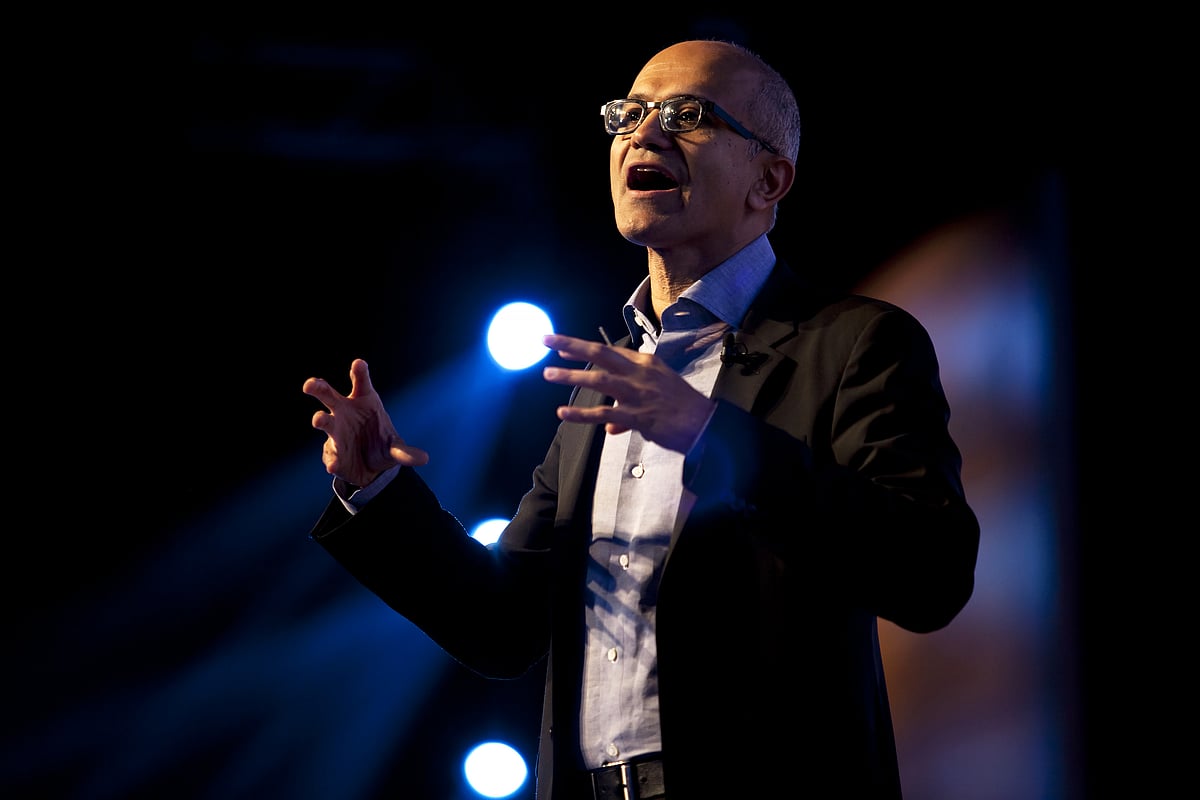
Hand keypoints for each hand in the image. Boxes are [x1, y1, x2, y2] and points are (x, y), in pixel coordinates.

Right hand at [302, 359, 429, 485]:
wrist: (370, 468)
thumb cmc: (381, 444)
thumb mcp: (396, 449)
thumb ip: (406, 453)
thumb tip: (424, 459)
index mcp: (364, 401)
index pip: (361, 383)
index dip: (359, 372)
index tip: (359, 364)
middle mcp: (345, 412)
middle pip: (329, 395)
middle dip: (318, 387)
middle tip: (310, 385)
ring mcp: (336, 431)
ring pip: (324, 421)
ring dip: (321, 419)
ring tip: (319, 419)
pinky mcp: (332, 452)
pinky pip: (330, 453)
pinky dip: (331, 458)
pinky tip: (334, 465)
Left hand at [542, 333, 715, 454]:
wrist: (705, 424)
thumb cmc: (684, 408)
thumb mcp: (658, 397)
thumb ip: (627, 409)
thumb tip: (608, 426)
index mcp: (646, 363)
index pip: (610, 352)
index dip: (584, 348)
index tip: (563, 347)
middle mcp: (639, 373)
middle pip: (600, 353)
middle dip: (571, 345)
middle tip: (547, 340)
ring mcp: (637, 393)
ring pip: (599, 379)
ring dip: (571, 376)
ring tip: (548, 373)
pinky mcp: (637, 415)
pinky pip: (603, 413)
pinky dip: (581, 413)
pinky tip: (563, 412)